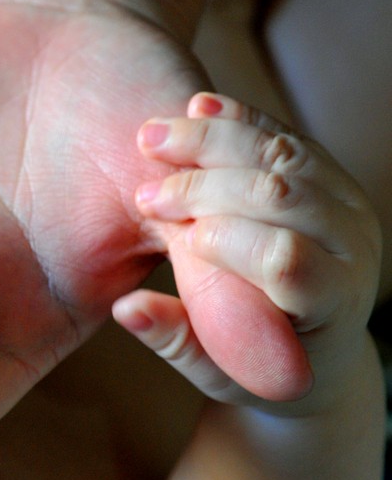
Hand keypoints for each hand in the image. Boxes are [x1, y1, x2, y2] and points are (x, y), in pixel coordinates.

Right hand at [113, 92, 380, 410]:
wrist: (311, 346)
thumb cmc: (256, 367)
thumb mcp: (215, 370)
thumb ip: (174, 339)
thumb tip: (126, 308)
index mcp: (331, 302)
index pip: (284, 257)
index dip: (226, 240)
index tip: (174, 241)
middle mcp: (353, 245)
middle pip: (280, 195)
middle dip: (204, 187)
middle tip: (146, 194)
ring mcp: (347, 204)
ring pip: (282, 154)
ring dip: (212, 140)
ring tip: (152, 137)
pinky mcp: (330, 177)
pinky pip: (283, 137)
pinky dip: (235, 121)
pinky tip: (193, 109)